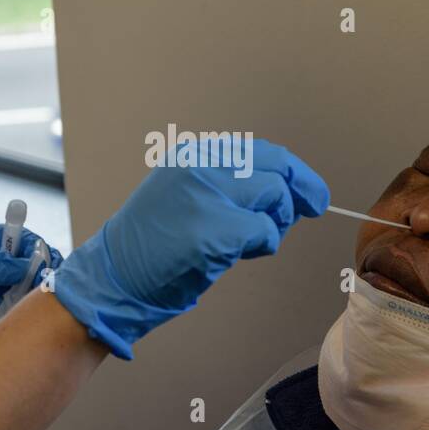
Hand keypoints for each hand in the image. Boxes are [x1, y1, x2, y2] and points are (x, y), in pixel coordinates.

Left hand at [0, 226, 63, 330]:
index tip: (46, 272)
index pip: (35, 245)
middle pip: (36, 274)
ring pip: (23, 297)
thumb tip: (28, 267)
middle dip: (29, 285)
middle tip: (11, 291)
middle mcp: (3, 264)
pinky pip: (6, 315)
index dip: (45, 257)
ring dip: (5, 301)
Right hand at [53, 138, 328, 358]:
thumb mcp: (186, 195)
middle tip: (313, 208)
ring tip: (251, 241)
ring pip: (275, 198)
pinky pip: (265, 233)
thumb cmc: (153, 246)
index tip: (310, 189)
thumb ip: (229, 186)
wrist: (114, 277)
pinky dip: (263, 246)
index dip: (293, 171)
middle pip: (277, 168)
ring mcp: (205, 197)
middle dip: (301, 191)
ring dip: (275, 224)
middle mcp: (199, 166)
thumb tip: (286, 191)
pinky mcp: (212, 232)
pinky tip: (240, 254)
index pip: (261, 152)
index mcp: (194, 155)